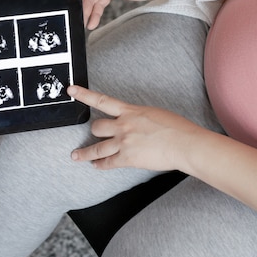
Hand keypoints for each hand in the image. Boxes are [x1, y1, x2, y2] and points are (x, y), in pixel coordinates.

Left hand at [67, 85, 202, 170]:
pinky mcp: (127, 158)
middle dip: (95, 131)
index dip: (84, 95)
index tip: (71, 91)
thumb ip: (138, 116)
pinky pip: (108, 163)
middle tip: (93, 134)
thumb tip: (133, 121)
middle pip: (97, 127)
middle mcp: (123, 126)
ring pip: (96, 148)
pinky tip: (96, 166)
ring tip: (76, 155)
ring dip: (85, 153)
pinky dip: (100, 165)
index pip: (102, 100)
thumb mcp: (154, 113)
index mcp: (130, 111)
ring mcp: (123, 143)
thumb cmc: (176, 128)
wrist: (184, 144)